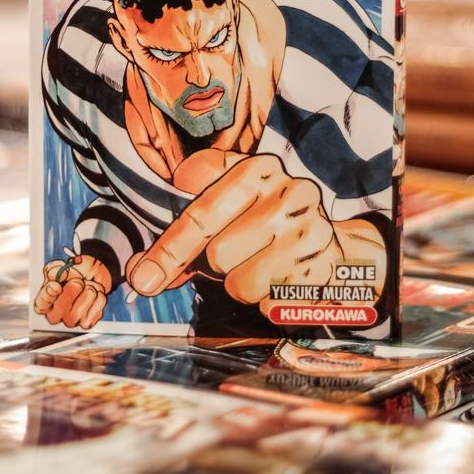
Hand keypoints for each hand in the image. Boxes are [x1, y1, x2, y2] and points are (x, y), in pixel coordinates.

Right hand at [34, 255, 110, 328]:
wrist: (92, 275)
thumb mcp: (58, 267)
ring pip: (81, 306)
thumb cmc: (72, 273)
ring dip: (89, 290)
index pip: (41, 305)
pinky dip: (99, 296)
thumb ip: (54, 270)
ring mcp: (71, 321)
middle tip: (78, 281)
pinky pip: (97, 307)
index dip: (48, 296)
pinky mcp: (87, 323)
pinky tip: (95, 294)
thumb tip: (60, 276)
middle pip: (61, 309)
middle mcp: (55, 316)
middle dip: (73, 289)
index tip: (56, 285)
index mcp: (44, 303)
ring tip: (88, 286)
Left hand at [126, 154, 385, 315]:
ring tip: (261, 266)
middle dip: (215, 265)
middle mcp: (289, 193)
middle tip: (233, 256)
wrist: (331, 244)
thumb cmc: (263, 224)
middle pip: (217, 253)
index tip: (144, 277)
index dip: (169, 248)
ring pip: (241, 283)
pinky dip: (266, 300)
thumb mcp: (226, 209)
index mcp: (258, 170)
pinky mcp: (324, 268)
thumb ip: (183, 235)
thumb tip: (142, 272)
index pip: (201, 212)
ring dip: (241, 285)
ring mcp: (311, 230)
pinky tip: (281, 280)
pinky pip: (268, 303)